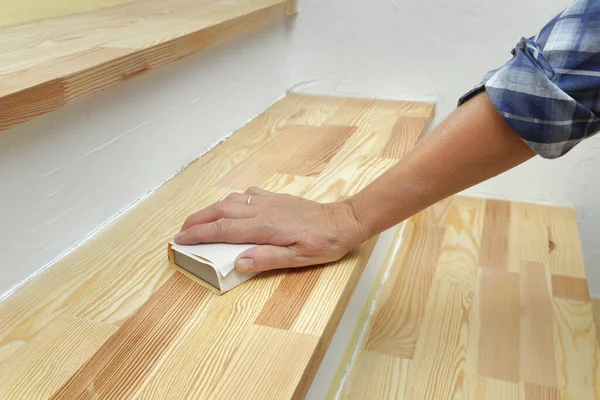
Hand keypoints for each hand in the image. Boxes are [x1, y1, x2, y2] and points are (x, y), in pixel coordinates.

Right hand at [174, 187, 366, 271]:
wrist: (343, 221)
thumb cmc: (324, 243)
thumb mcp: (298, 258)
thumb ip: (267, 258)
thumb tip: (239, 262)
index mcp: (265, 227)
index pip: (223, 230)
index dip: (199, 234)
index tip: (181, 239)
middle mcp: (263, 210)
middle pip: (220, 211)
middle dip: (197, 220)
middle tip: (181, 230)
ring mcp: (269, 201)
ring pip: (231, 201)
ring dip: (211, 209)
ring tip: (199, 220)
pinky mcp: (276, 198)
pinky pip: (248, 195)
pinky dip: (233, 200)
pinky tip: (231, 205)